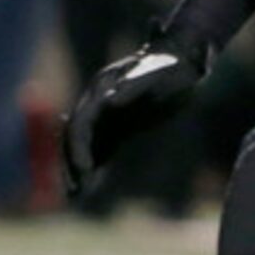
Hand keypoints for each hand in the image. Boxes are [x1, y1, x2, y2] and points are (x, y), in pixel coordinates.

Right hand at [61, 31, 204, 197]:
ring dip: (77, 167)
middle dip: (71, 161)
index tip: (85, 170)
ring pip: (85, 143)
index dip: (79, 147)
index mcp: (101, 87)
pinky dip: (94, 165)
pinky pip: (101, 148)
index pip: (80, 122)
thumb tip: (109, 101)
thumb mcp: (156, 73)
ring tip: (75, 195)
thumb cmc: (171, 66)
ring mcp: (107, 113)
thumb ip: (132, 86)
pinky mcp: (120, 124)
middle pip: (74, 135)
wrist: (182, 59)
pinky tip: (92, 184)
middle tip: (74, 190)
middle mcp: (98, 101)